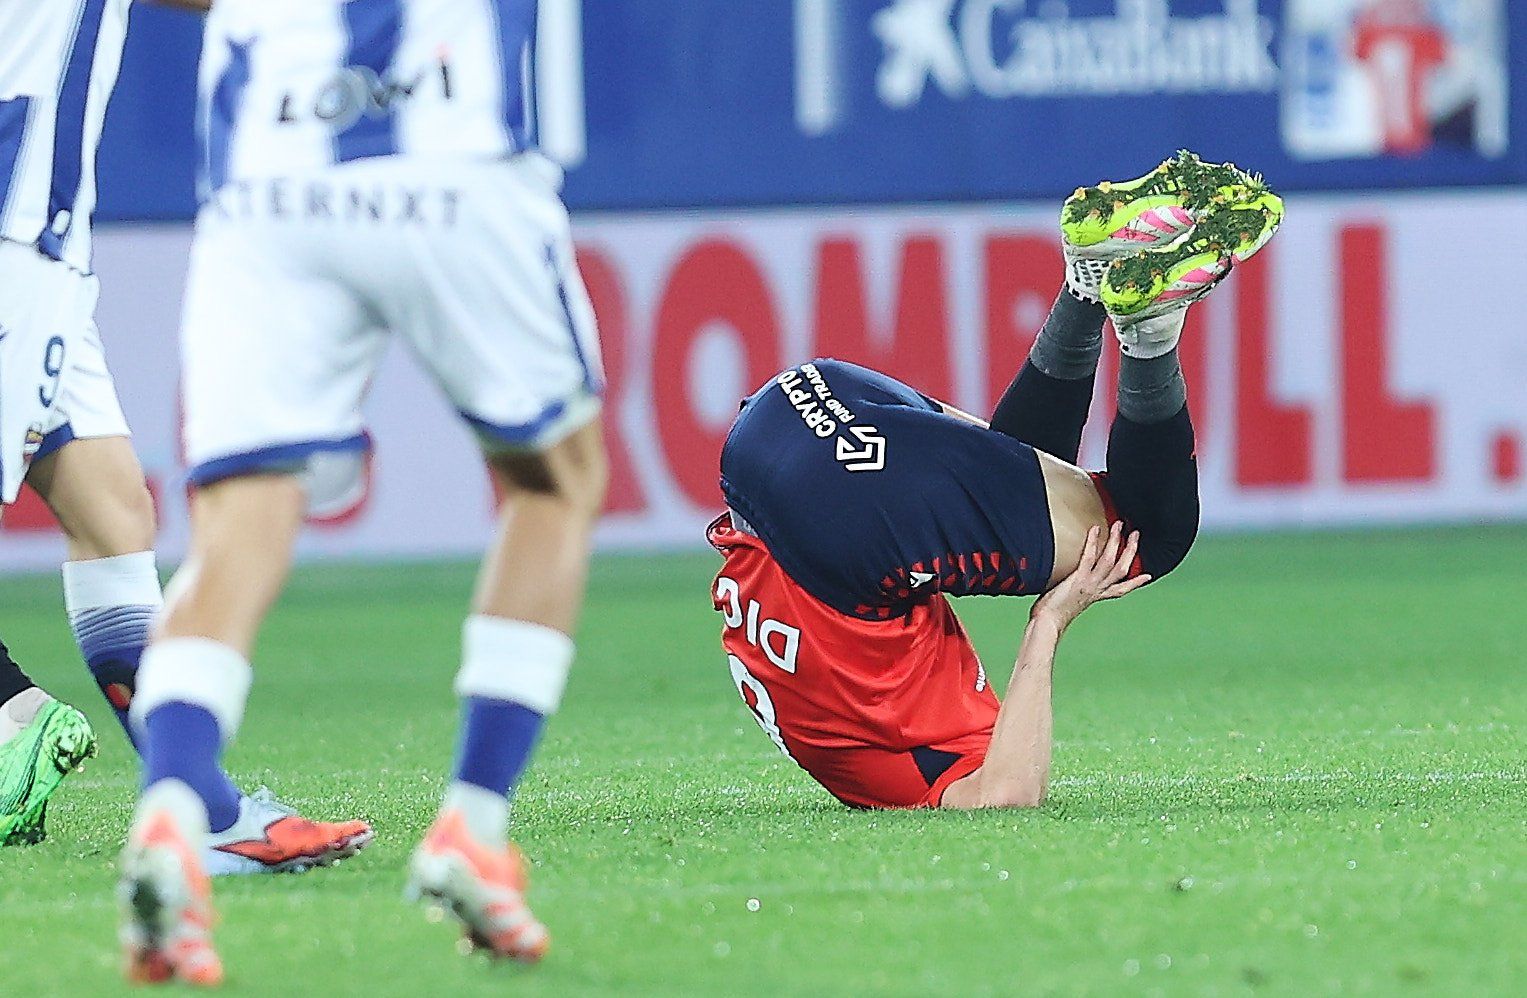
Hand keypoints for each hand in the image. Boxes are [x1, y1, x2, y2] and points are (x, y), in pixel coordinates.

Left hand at [1030, 522, 1150, 632]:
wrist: (1047, 623)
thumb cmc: (1051, 615)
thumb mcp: (1069, 602)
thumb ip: (1074, 593)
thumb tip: (1064, 585)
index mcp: (1097, 597)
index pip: (1121, 589)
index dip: (1136, 583)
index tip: (1147, 576)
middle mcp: (1097, 591)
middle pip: (1122, 569)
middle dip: (1131, 551)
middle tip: (1136, 534)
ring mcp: (1090, 584)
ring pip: (1110, 561)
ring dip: (1116, 541)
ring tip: (1119, 525)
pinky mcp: (1079, 580)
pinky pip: (1089, 557)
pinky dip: (1093, 542)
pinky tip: (1096, 529)